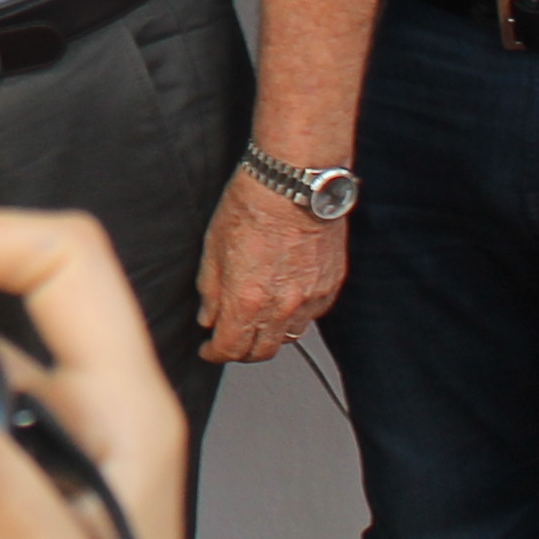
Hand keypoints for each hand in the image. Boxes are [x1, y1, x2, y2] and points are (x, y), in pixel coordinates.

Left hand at [195, 163, 344, 362]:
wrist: (293, 185)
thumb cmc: (251, 207)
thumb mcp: (213, 247)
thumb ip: (210, 290)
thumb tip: (208, 317)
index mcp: (247, 301)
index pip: (231, 348)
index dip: (215, 353)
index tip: (209, 349)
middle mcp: (282, 308)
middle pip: (263, 351)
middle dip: (242, 351)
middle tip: (231, 339)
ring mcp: (310, 299)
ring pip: (290, 336)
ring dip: (271, 333)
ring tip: (258, 317)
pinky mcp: (330, 286)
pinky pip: (312, 314)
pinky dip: (296, 313)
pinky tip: (284, 296)